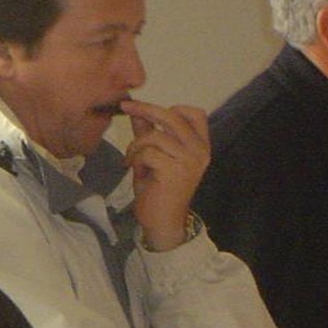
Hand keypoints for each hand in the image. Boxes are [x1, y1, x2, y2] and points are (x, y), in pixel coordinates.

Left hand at [121, 100, 209, 251]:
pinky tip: (133, 169)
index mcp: (200, 146)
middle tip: (126, 106)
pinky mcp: (174, 171)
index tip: (150, 109)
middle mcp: (199, 151)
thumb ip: (148, 132)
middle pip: (173, 117)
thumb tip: (137, 110)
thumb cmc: (159, 189)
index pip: (196, 114)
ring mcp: (189, 161)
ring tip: (132, 159)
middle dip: (145, 108)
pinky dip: (135, 158)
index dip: (174, 107)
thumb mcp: (153, 155)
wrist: (162, 222)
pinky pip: (148, 152)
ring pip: (155, 136)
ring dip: (136, 145)